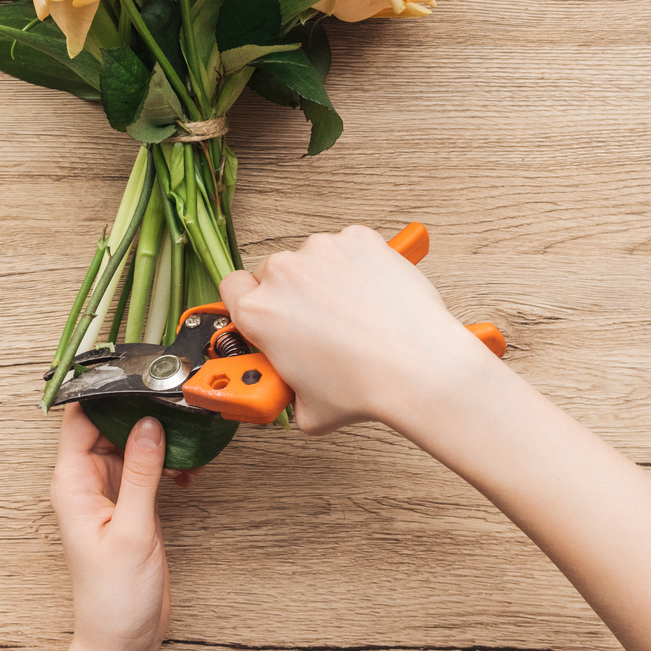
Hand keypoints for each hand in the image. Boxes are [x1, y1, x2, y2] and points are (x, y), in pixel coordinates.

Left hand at [48, 404, 170, 650]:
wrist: (121, 643)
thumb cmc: (114, 599)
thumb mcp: (132, 531)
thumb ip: (141, 474)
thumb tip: (148, 424)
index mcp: (73, 484)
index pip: (80, 419)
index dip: (104, 392)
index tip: (136, 374)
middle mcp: (87, 483)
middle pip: (109, 425)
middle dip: (141, 409)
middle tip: (175, 398)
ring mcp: (110, 494)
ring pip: (132, 444)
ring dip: (160, 437)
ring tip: (189, 434)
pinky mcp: (131, 507)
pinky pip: (147, 468)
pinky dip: (168, 463)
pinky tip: (190, 471)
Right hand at [219, 224, 498, 434]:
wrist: (418, 367)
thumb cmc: (365, 386)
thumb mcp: (304, 411)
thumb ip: (282, 392)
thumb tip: (288, 390)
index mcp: (258, 312)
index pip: (232, 289)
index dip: (248, 304)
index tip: (266, 316)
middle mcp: (283, 273)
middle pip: (273, 274)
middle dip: (291, 296)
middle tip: (317, 325)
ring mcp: (321, 251)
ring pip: (312, 259)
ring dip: (324, 280)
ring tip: (353, 315)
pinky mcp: (358, 239)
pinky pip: (347, 248)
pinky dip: (357, 266)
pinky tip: (372, 297)